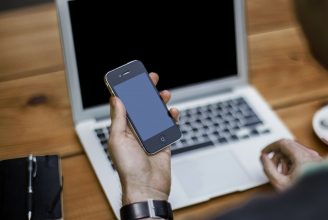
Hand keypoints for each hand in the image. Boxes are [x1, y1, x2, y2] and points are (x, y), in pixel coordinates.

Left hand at [108, 72, 179, 204]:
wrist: (147, 187)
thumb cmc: (129, 168)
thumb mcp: (118, 140)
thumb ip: (119, 119)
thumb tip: (116, 99)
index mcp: (123, 129)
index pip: (125, 105)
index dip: (128, 91)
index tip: (131, 78)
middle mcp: (136, 131)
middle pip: (142, 106)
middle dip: (146, 92)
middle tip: (151, 79)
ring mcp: (151, 136)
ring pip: (156, 114)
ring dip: (160, 103)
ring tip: (164, 94)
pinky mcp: (163, 141)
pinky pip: (169, 126)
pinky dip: (172, 118)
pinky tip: (173, 112)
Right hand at [260, 139, 322, 190]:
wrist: (322, 202)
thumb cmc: (305, 195)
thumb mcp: (280, 183)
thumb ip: (268, 168)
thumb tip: (263, 157)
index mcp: (302, 157)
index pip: (282, 143)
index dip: (270, 147)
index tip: (264, 153)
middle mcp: (310, 154)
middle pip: (288, 146)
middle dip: (277, 156)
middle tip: (272, 167)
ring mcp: (316, 158)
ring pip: (295, 151)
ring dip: (285, 160)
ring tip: (283, 174)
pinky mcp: (318, 163)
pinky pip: (302, 157)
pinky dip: (293, 162)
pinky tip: (292, 175)